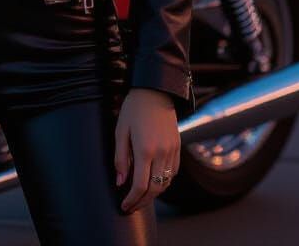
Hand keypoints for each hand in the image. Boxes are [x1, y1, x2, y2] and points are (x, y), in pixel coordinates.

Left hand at [114, 87, 179, 213]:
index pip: (140, 185)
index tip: (124, 206)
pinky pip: (173, 172)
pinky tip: (154, 182)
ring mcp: (172, 150)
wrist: (155, 91)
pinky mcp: (178, 147)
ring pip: (165, 183)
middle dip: (142, 202)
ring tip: (141, 198)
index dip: (132, 200)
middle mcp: (162, 153)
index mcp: (145, 149)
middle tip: (131, 207)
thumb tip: (120, 183)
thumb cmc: (133, 109)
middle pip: (155, 189)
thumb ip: (120, 158)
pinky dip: (163, 182)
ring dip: (154, 195)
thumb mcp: (121, 131)